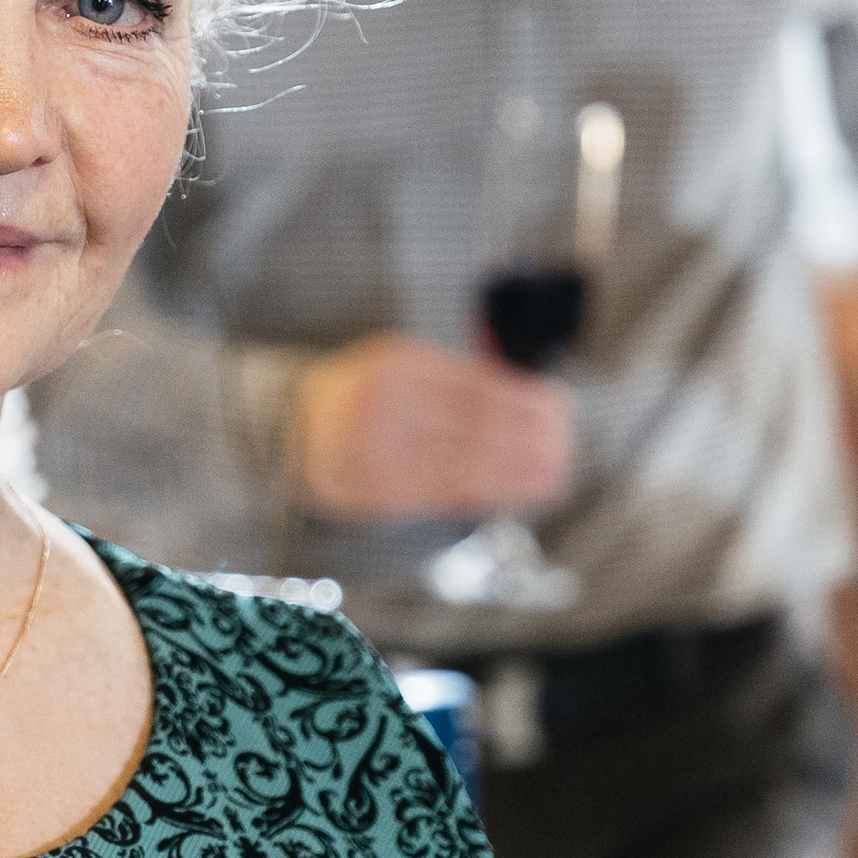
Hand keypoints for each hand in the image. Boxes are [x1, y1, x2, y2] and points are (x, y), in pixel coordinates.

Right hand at [292, 334, 572, 520]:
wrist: (295, 428)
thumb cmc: (364, 395)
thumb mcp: (401, 365)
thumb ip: (456, 378)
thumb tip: (528, 396)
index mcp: (397, 365)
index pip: (473, 385)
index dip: (522, 400)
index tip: (558, 408)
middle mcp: (385, 407)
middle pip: (472, 425)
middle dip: (526, 439)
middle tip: (563, 446)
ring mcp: (378, 451)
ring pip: (462, 463)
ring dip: (514, 472)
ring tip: (551, 473)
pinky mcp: (375, 490)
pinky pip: (441, 493)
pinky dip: (484, 492)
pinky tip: (513, 492)